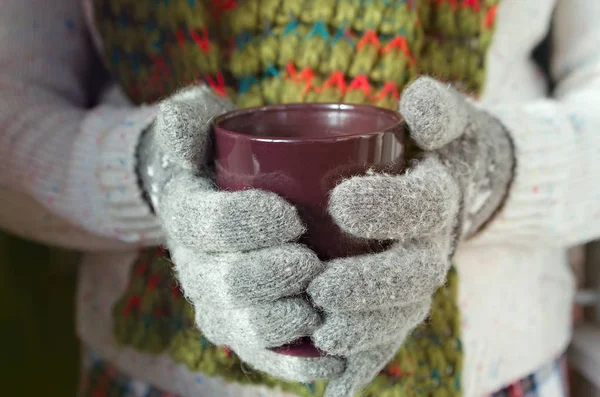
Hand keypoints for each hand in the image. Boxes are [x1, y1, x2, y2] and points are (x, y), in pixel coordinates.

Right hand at [136, 85, 344, 380]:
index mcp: (186, 217)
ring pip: (248, 328)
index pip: (209, 226)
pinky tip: (331, 360)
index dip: (248, 224)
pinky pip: (268, 358)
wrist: (217, 202)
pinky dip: (297, 364)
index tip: (291, 215)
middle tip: (310, 261)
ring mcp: (220, 305)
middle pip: (230, 286)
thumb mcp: (196, 126)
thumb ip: (187, 117)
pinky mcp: (246, 331)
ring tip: (318, 303)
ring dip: (286, 320)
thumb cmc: (218, 160)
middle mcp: (197, 269)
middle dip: (272, 275)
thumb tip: (183, 126)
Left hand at [308, 77, 514, 395]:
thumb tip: (419, 100)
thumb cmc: (438, 152)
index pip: (420, 206)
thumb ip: (438, 109)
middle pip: (410, 277)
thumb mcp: (447, 122)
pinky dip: (368, 362)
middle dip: (368, 286)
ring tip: (323, 334)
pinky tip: (337, 379)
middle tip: (321, 289)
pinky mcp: (403, 304)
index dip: (386, 206)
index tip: (341, 200)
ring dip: (364, 331)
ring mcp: (418, 281)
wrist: (456, 188)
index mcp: (438, 200)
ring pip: (400, 316)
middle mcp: (432, 247)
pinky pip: (392, 339)